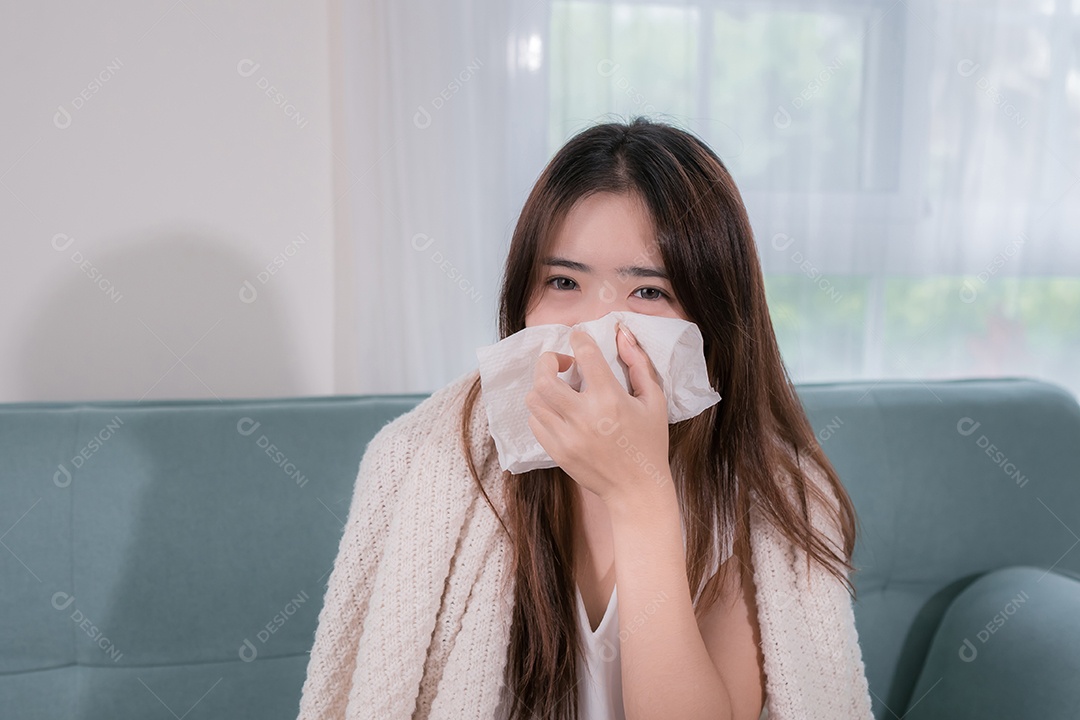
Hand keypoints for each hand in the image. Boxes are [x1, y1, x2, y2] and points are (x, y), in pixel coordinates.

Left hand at [524, 322, 672, 508]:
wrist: (637, 489)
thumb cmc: (649, 442)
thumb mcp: (654, 400)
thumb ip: (638, 363)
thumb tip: (621, 334)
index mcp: (610, 399)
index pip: (584, 354)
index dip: (578, 338)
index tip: (578, 338)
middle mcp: (584, 416)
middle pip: (544, 378)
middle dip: (548, 361)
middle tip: (561, 364)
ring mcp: (567, 436)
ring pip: (534, 399)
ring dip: (543, 387)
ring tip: (560, 389)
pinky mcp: (558, 452)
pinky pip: (535, 422)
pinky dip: (542, 411)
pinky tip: (559, 412)